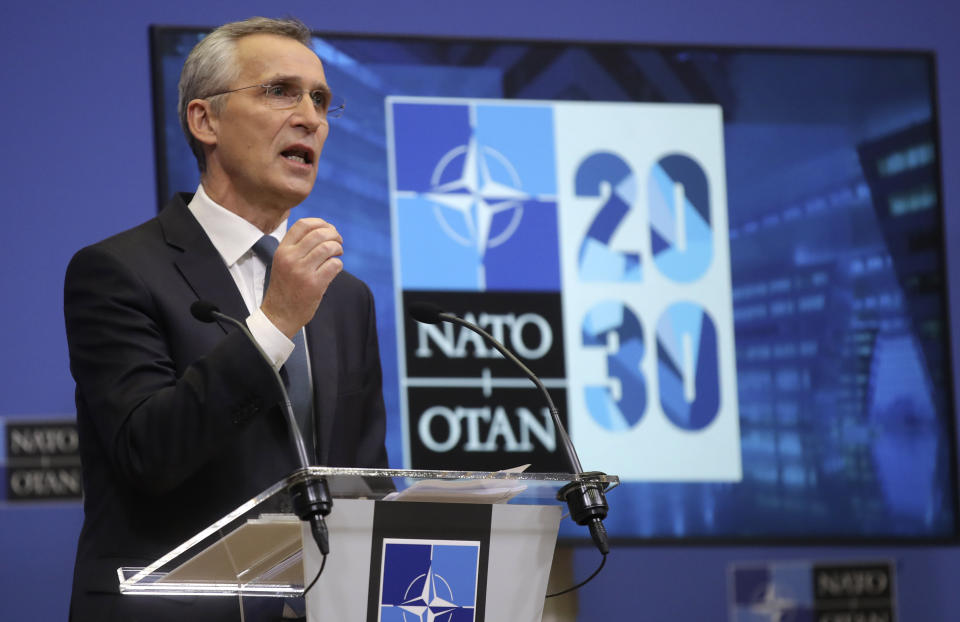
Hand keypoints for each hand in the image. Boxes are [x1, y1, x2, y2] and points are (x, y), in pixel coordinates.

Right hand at [261, 218, 342, 337]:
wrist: (279, 314)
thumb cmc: (285, 288)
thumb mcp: (282, 262)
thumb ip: (297, 247)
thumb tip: (322, 231)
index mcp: (282, 250)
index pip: (302, 225)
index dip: (320, 222)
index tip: (328, 228)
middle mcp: (291, 258)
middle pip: (319, 233)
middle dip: (334, 234)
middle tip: (338, 241)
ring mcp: (302, 271)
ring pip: (328, 247)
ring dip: (338, 248)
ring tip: (338, 253)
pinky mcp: (314, 284)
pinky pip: (334, 265)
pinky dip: (339, 264)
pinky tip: (335, 268)